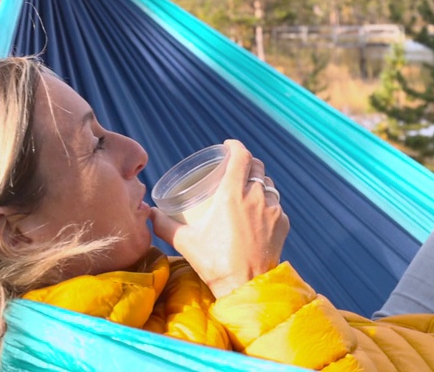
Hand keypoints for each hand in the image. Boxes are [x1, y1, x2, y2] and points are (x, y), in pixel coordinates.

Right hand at [150, 139, 288, 298]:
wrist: (245, 286)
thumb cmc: (215, 263)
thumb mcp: (185, 241)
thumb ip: (165, 225)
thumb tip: (151, 214)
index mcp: (233, 194)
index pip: (241, 157)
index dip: (235, 147)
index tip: (227, 146)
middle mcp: (256, 197)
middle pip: (257, 167)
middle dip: (247, 163)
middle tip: (235, 168)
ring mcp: (273, 211)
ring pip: (269, 186)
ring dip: (259, 183)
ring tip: (247, 189)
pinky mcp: (283, 225)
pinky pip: (276, 206)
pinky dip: (267, 204)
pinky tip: (259, 213)